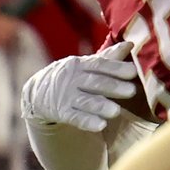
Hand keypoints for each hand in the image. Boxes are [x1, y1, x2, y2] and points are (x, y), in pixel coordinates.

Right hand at [20, 41, 138, 132]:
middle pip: (95, 82)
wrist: (36, 92)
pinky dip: (87, 121)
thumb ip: (107, 57)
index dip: (116, 68)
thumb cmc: (70, 76)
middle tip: (131, 91)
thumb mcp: (84, 64)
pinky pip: (74, 117)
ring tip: (116, 112)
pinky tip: (100, 125)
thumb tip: (131, 44)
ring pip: (85, 101)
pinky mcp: (60, 112)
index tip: (133, 72)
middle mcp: (72, 79)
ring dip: (100, 106)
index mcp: (80, 64)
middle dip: (113, 86)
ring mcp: (65, 96)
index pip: (99, 65)